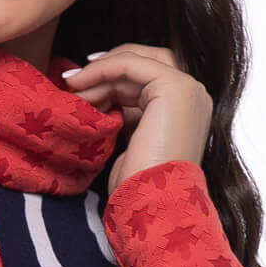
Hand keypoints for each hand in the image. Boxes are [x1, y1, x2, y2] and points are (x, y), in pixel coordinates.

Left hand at [63, 44, 212, 192]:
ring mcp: (188, 89)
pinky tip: (80, 82)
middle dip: (105, 72)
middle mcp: (193, 96)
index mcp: (187, 111)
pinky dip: (102, 68)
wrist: (152, 204)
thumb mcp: (133, 143)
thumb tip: (104, 99)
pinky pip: (131, 64)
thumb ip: (129, 116)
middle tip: (72, 84)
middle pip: (143, 67)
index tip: (80, 87)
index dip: (113, 79)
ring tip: (72, 88)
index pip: (147, 80)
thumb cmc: (140, 187)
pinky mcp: (174, 86)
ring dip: (99, 72)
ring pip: (136, 62)